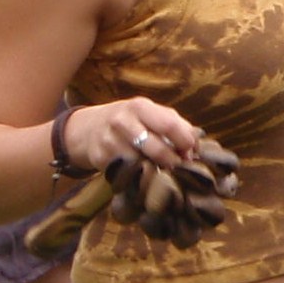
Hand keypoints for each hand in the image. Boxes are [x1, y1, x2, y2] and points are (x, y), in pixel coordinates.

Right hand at [65, 99, 200, 172]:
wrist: (90, 128)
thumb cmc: (133, 121)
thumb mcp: (153, 114)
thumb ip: (177, 127)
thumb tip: (194, 150)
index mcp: (140, 107)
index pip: (170, 126)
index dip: (185, 143)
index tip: (190, 153)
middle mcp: (122, 121)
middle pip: (158, 149)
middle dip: (173, 161)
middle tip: (178, 166)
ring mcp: (109, 141)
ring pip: (143, 165)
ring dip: (155, 170)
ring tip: (158, 167)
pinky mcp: (100, 159)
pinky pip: (128, 174)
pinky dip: (138, 176)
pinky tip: (140, 171)